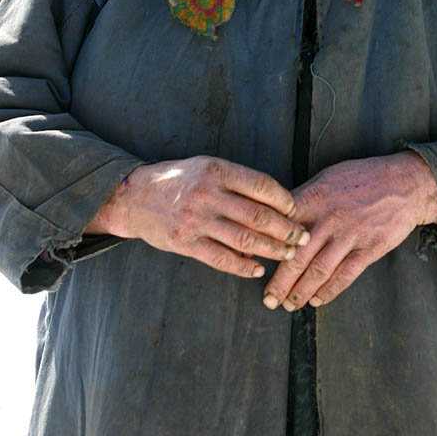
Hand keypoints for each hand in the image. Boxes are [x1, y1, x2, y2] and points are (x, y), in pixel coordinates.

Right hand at [85, 155, 309, 278]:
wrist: (134, 196)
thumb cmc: (178, 180)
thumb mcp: (206, 166)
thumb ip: (235, 181)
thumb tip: (274, 201)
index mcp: (216, 170)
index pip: (261, 185)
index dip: (284, 200)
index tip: (295, 210)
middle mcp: (208, 194)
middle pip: (258, 215)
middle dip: (286, 229)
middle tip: (302, 238)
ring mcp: (196, 220)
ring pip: (244, 239)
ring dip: (271, 250)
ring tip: (287, 254)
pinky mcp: (185, 243)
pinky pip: (221, 259)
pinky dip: (243, 267)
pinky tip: (257, 269)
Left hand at [262, 151, 436, 310]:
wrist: (404, 184)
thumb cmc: (362, 178)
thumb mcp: (329, 177)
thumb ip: (305, 198)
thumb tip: (278, 217)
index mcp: (316, 196)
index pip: (283, 226)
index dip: (267, 247)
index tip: (254, 264)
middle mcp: (330, 217)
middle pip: (298, 255)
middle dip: (280, 282)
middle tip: (268, 299)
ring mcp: (350, 234)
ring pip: (318, 270)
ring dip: (301, 292)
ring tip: (289, 304)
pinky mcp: (370, 249)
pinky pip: (345, 275)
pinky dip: (329, 291)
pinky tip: (317, 300)